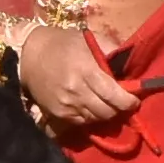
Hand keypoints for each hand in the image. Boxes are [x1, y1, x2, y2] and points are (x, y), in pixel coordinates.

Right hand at [15, 25, 140, 132]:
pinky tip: (89, 105)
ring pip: (96, 119)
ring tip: (106, 102)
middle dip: (118, 108)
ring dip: (105, 113)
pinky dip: (90, 116)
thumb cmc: (64, 44)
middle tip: (121, 101)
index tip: (134, 100)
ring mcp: (66, 105)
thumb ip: (112, 52)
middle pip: (107, 111)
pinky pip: (82, 122)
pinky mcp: (58, 114)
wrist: (29, 55)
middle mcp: (77, 91)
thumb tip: (132, 66)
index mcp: (87, 71)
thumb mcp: (89, 40)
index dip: (128, 101)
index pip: (114, 95)